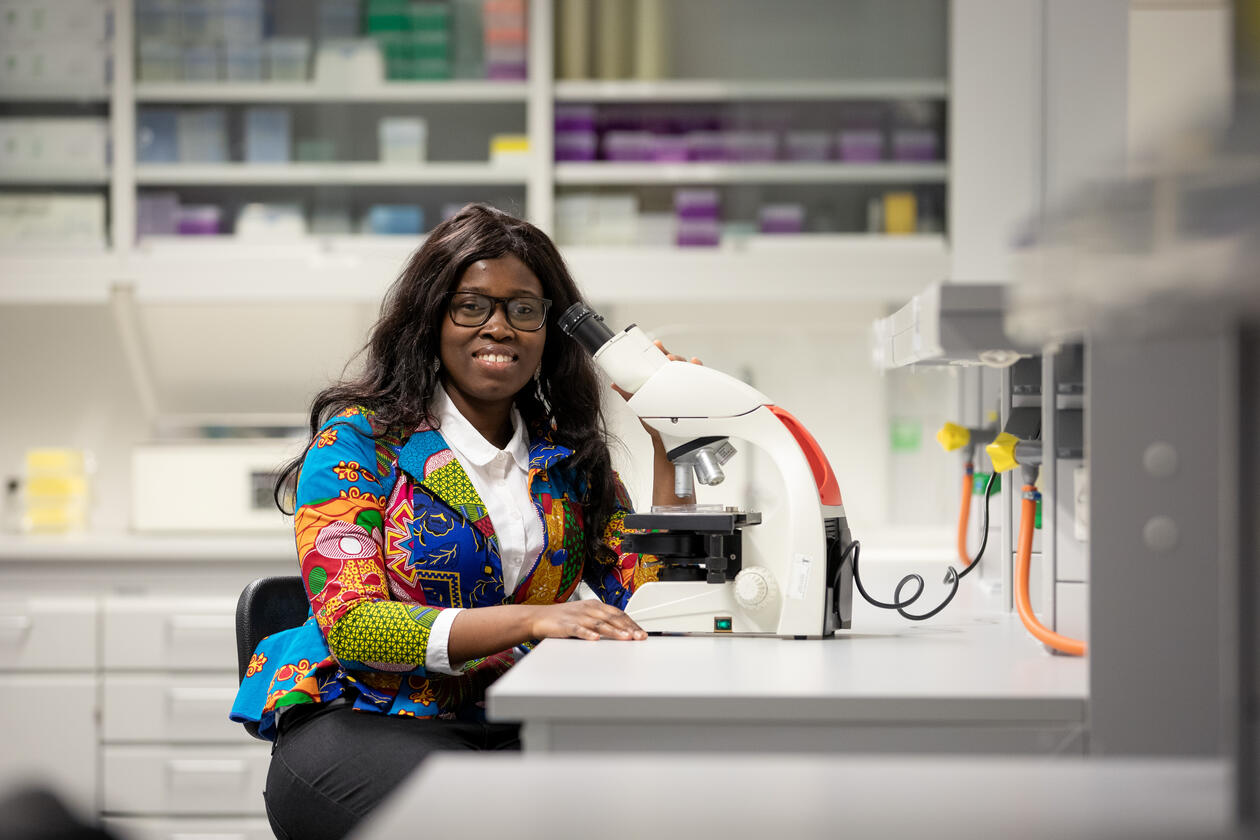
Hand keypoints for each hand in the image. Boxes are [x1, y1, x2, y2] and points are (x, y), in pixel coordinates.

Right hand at [529, 601, 646, 640]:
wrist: (539, 617)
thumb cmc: (563, 618)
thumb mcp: (586, 616)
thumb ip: (602, 621)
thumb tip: (622, 630)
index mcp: (595, 605)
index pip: (618, 613)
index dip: (631, 623)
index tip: (641, 632)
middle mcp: (588, 609)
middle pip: (612, 618)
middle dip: (628, 628)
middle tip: (639, 636)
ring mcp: (577, 617)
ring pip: (599, 624)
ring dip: (614, 631)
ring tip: (625, 638)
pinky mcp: (566, 625)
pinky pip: (579, 629)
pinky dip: (588, 634)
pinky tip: (596, 639)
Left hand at [612, 341, 703, 450]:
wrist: (667, 442)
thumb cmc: (656, 424)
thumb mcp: (640, 407)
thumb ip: (629, 395)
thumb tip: (615, 384)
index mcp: (659, 382)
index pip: (659, 361)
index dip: (658, 351)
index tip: (656, 346)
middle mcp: (673, 382)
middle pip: (674, 362)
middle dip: (671, 356)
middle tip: (667, 357)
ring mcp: (685, 388)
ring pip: (686, 368)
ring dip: (683, 362)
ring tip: (676, 362)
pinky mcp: (695, 395)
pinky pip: (699, 379)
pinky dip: (697, 368)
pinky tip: (695, 364)